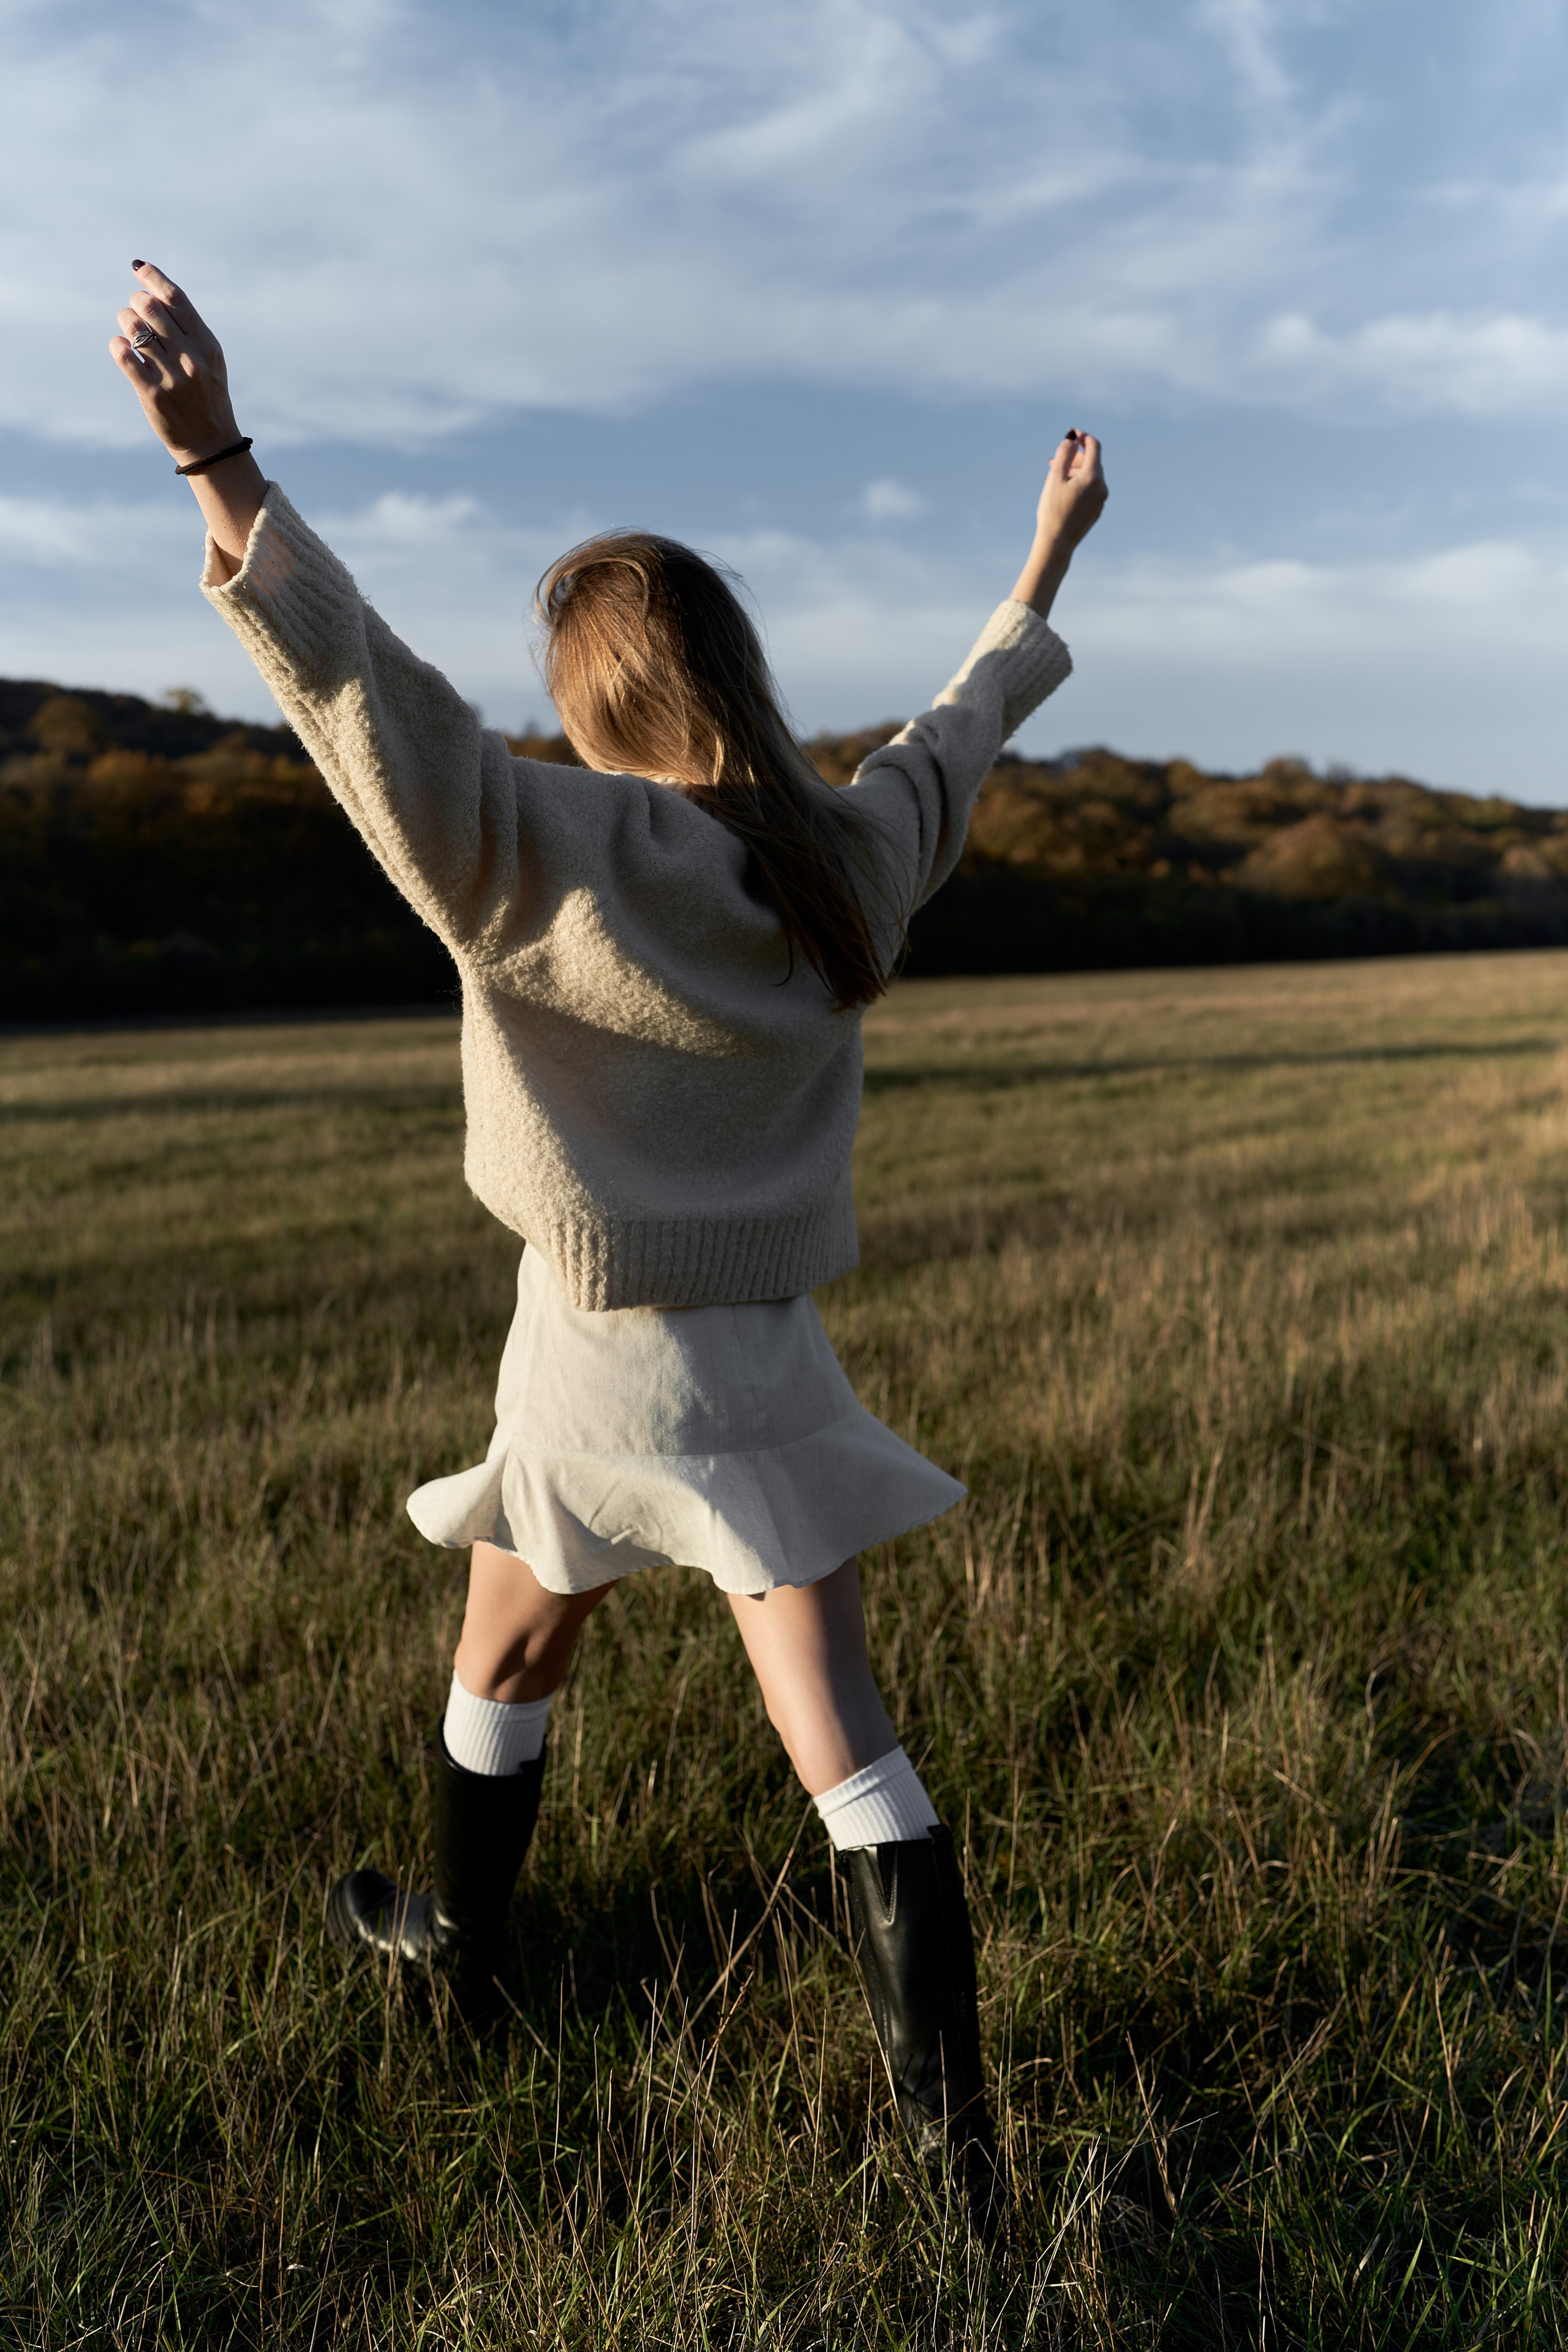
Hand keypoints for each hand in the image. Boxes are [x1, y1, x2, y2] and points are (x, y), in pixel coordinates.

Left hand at [108, 261, 263, 573]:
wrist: (211, 444)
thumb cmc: (207, 396)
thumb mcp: (208, 360)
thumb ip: (186, 329)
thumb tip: (150, 293)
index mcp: (208, 346)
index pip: (176, 299)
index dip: (152, 277)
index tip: (137, 267)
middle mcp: (191, 359)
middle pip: (152, 309)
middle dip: (137, 302)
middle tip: (136, 308)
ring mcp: (172, 378)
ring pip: (134, 328)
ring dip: (126, 321)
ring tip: (130, 329)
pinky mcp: (152, 395)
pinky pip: (124, 356)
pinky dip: (117, 345)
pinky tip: (121, 348)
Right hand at [1011, 429, 1107, 621]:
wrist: (1057, 544)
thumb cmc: (1052, 511)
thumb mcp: (1055, 477)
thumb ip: (1064, 453)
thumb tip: (1071, 437)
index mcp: (1094, 477)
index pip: (1094, 446)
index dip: (1082, 437)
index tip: (1070, 435)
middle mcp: (1102, 487)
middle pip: (1092, 462)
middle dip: (1073, 457)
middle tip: (1052, 461)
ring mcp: (1101, 500)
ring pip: (1089, 477)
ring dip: (1073, 472)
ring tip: (1052, 479)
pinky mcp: (1096, 511)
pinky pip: (1089, 490)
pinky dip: (1077, 485)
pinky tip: (1061, 493)